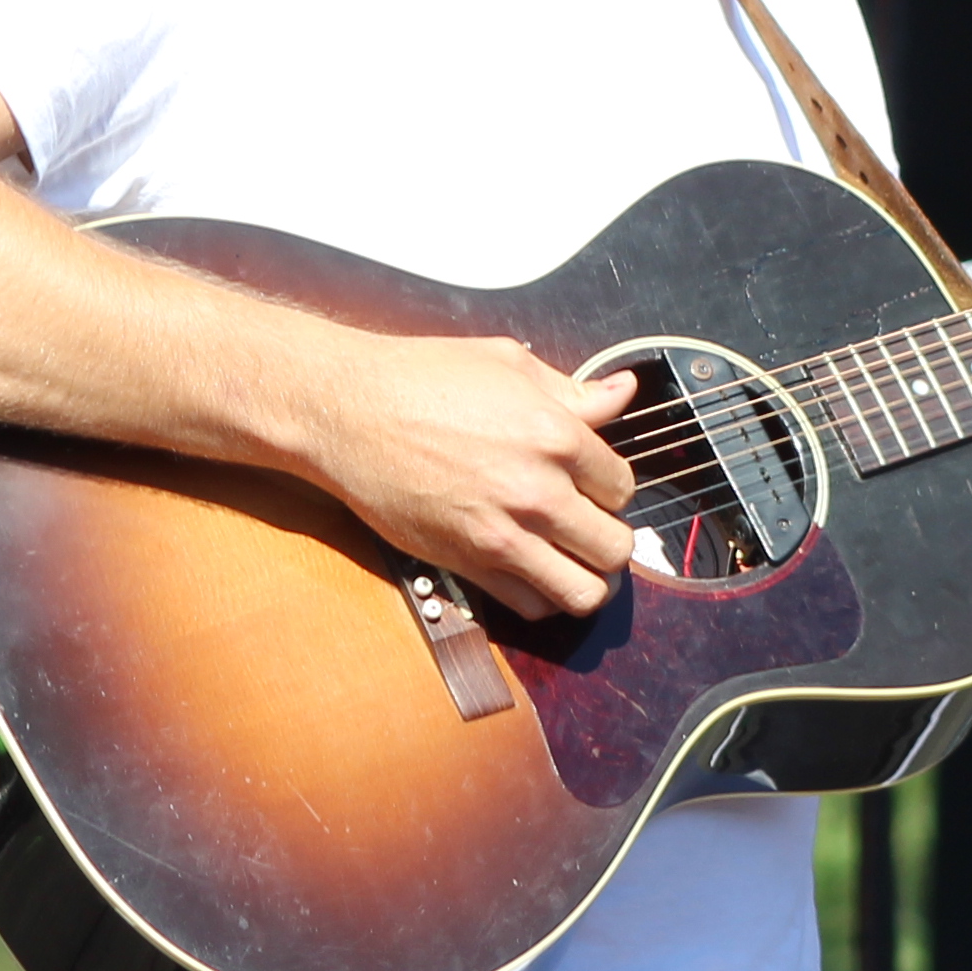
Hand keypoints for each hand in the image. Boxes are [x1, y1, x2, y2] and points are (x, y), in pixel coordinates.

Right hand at [289, 334, 644, 622]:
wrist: (347, 413)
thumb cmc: (422, 378)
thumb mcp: (507, 363)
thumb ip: (574, 390)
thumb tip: (623, 392)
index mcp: (557, 435)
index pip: (623, 487)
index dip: (610, 487)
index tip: (591, 484)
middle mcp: (538, 492)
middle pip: (615, 547)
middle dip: (610, 538)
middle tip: (589, 526)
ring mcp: (503, 536)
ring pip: (585, 592)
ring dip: (590, 581)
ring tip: (575, 561)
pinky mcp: (467, 565)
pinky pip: (532, 606)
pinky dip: (544, 598)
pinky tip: (535, 572)